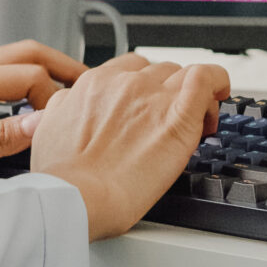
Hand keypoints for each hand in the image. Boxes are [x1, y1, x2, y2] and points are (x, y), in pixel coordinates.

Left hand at [0, 39, 84, 180]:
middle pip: (24, 49)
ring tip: (62, 87)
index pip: (30, 74)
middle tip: (89, 85)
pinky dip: (14, 69)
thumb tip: (42, 122)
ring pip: (8, 52)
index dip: (55, 96)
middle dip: (61, 65)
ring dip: (39, 65)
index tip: (64, 123)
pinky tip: (19, 89)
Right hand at [25, 55, 232, 239]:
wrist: (76, 197)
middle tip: (171, 120)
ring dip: (192, 93)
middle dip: (168, 92)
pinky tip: (219, 94)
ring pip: (184, 74)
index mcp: (94, 85)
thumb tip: (68, 105)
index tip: (150, 106)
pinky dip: (217, 81)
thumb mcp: (47, 129)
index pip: (130, 69)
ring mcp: (152, 98)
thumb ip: (63, 109)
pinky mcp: (178, 118)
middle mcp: (124, 83)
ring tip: (198, 119)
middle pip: (159, 71)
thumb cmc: (63, 177)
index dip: (145, 87)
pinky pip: (206, 78)